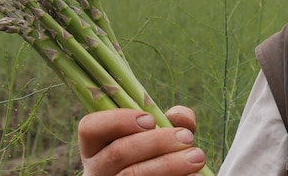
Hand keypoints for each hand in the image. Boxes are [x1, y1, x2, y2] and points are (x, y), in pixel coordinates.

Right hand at [78, 106, 206, 174]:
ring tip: (197, 157)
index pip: (90, 128)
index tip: (151, 120)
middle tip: (187, 138)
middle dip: (157, 142)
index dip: (118, 120)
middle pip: (117, 152)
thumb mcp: (160, 136)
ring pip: (132, 175)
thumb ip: (169, 121)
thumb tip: (179, 117)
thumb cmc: (157, 157)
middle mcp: (97, 170)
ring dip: (169, 164)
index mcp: (97, 147)